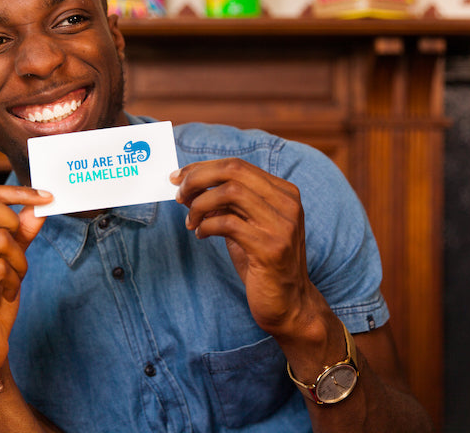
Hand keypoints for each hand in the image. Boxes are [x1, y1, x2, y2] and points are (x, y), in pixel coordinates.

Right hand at [0, 184, 52, 382]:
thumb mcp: (12, 261)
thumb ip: (22, 233)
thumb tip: (38, 206)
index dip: (14, 191)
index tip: (46, 196)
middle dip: (14, 223)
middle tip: (20, 252)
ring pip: (0, 239)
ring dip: (19, 263)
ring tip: (10, 282)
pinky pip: (0, 267)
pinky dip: (13, 282)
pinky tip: (4, 296)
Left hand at [170, 158, 317, 337]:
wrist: (290, 305)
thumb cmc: (264, 264)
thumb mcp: (247, 226)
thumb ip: (227, 205)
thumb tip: (191, 185)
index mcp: (284, 193)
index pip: (237, 166)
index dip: (203, 168)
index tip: (179, 177)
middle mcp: (287, 204)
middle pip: (233, 171)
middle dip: (197, 179)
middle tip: (179, 195)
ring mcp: (282, 225)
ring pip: (230, 192)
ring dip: (200, 204)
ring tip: (191, 221)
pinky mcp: (270, 248)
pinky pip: (227, 223)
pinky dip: (206, 227)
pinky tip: (201, 236)